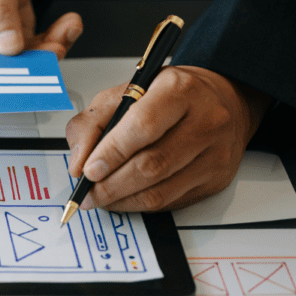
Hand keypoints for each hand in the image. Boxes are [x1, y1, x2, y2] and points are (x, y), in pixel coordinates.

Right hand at [0, 0, 81, 58]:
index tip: (25, 56)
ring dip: (47, 49)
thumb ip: (1, 9)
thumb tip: (9, 47)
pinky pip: (31, 49)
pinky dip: (53, 40)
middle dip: (29, 59)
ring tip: (68, 29)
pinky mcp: (9, 41)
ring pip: (18, 60)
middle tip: (56, 48)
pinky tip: (68, 26)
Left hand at [65, 66, 270, 211]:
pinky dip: (139, 205)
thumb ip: (91, 123)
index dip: (111, 153)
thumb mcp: (122, 93)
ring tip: (99, 198)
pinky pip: (170, 203)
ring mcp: (215, 154)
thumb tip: (78, 164)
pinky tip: (124, 198)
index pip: (143, 127)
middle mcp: (205, 121)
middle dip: (110, 185)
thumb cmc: (166, 96)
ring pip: (160, 191)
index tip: (88, 171)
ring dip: (121, 200)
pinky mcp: (216, 180)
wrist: (218, 100)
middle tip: (88, 192)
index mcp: (179, 90)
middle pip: (151, 165)